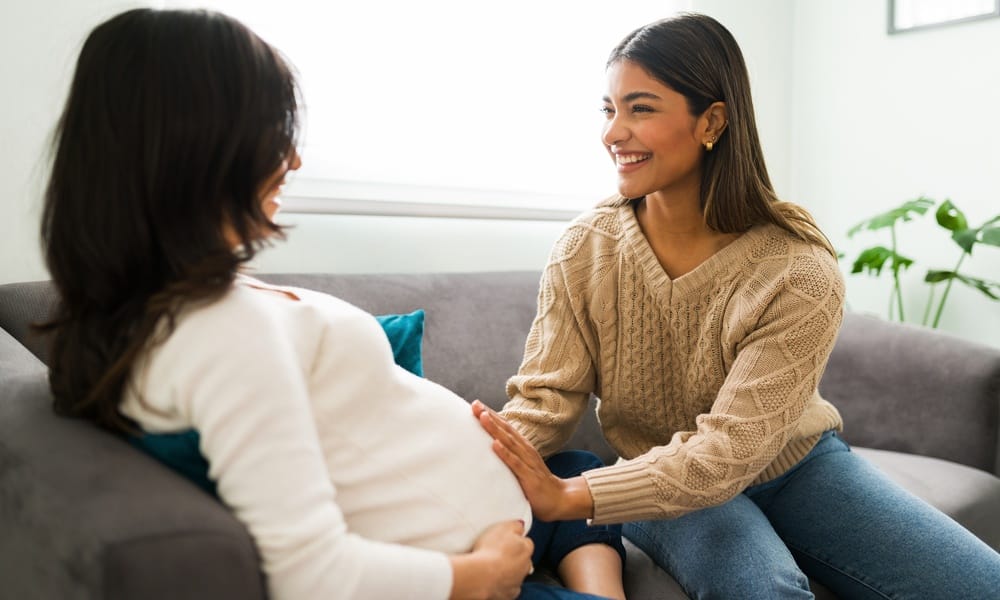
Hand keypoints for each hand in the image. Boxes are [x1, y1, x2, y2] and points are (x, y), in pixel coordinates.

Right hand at [449, 520, 532, 599]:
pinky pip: (508, 588)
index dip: (516, 541)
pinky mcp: (509, 594)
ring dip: (509, 572)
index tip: (506, 541)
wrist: (481, 576)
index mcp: (526, 549)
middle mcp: (525, 566)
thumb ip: (515, 525)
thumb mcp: (503, 527)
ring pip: (516, 575)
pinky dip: (503, 585)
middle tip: (498, 554)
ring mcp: (518, 581)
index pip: (526, 542)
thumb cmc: (491, 550)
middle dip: (514, 558)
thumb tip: (521, 525)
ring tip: (493, 568)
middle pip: (523, 560)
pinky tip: (493, 580)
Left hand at [471, 401, 593, 520]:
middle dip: (490, 416)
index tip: (476, 404)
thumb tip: (488, 447)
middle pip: (506, 429)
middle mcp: (524, 450)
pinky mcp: (529, 476)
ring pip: (509, 442)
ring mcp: (527, 462)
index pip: (505, 426)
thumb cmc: (535, 481)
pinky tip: (495, 445)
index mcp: (522, 446)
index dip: (491, 414)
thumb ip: (508, 455)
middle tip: (475, 404)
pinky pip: (515, 463)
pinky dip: (505, 453)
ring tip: (483, 417)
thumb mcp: (521, 464)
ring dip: (496, 429)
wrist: (558, 498)